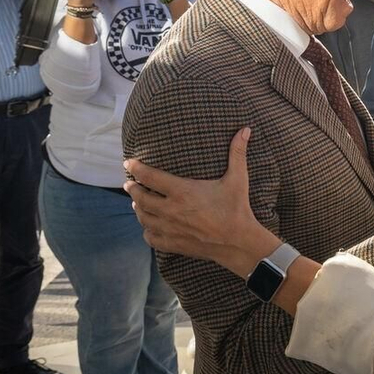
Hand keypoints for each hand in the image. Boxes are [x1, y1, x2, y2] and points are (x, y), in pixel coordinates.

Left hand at [124, 129, 272, 274]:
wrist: (239, 242)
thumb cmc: (237, 208)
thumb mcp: (237, 179)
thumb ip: (237, 152)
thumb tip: (245, 129)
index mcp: (182, 191)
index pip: (149, 177)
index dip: (136, 168)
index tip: (128, 163)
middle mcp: (171, 210)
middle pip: (140, 198)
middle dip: (132, 188)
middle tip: (129, 183)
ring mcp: (170, 228)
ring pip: (143, 217)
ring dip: (138, 208)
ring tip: (137, 202)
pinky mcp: (174, 244)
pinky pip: (151, 238)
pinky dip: (147, 231)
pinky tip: (149, 227)